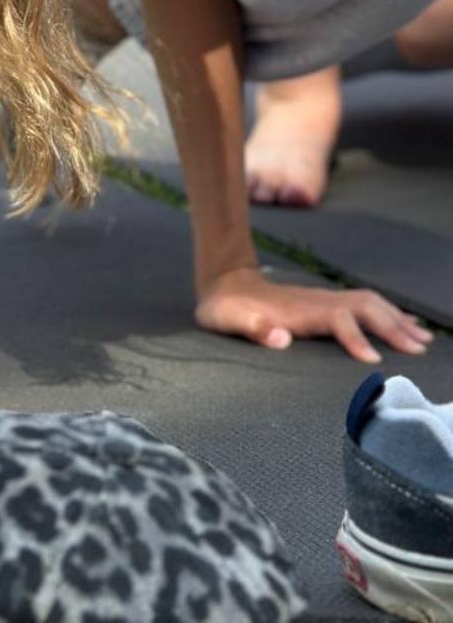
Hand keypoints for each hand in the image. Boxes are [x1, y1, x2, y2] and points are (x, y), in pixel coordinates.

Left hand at [195, 267, 433, 361]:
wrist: (224, 284)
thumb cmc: (225, 309)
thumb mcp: (225, 319)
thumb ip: (250, 327)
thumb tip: (279, 337)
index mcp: (300, 310)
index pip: (339, 320)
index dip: (356, 339)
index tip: (374, 363)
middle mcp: (318, 301)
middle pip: (365, 307)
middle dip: (393, 327)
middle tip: (419, 351)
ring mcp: (324, 299)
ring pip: (370, 302)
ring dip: (397, 319)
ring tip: (423, 339)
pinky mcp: (325, 303)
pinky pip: (365, 304)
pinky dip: (389, 313)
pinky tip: (404, 324)